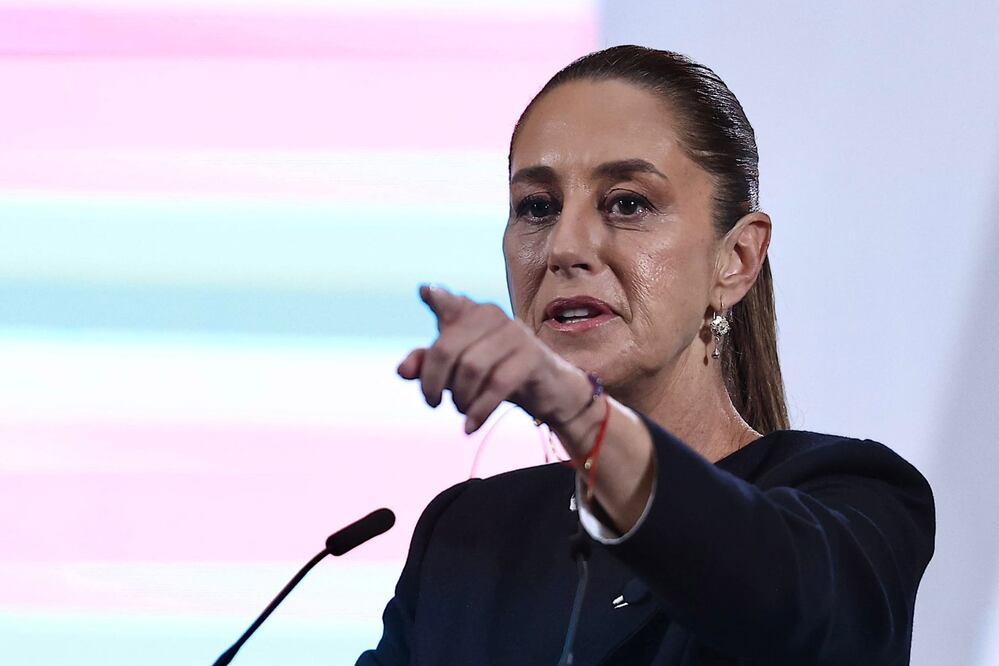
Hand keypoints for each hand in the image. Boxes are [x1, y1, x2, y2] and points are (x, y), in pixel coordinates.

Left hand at [397, 285, 588, 433]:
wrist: (547, 389)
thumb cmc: (495, 373)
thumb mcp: (457, 370)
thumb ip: (427, 365)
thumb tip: (402, 370)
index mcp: (471, 313)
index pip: (449, 303)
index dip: (437, 298)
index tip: (425, 291)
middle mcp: (491, 315)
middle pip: (446, 349)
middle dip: (433, 382)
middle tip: (433, 403)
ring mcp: (514, 333)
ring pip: (471, 368)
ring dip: (459, 398)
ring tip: (460, 409)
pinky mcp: (531, 356)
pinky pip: (497, 384)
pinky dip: (479, 410)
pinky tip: (470, 427)